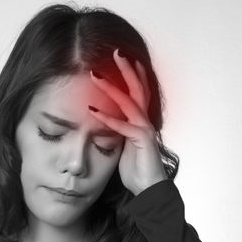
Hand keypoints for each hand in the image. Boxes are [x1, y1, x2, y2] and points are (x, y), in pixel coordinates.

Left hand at [88, 49, 167, 195]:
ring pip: (129, 101)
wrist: (149, 190)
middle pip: (138, 88)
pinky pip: (122, 126)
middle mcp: (145, 121)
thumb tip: (103, 123)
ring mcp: (145, 129)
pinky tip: (92, 110)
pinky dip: (106, 118)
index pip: (138, 92)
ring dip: (111, 88)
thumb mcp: (122, 146)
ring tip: (96, 75)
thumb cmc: (136, 169)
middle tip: (116, 52)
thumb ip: (116, 131)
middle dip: (127, 69)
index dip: (132, 74)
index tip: (123, 59)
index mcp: (141, 120)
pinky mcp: (142, 141)